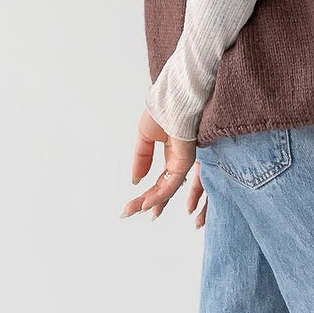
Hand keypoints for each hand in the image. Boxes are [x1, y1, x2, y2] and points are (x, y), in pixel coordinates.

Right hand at [122, 109, 206, 228]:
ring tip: (135, 210)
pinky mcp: (184, 161)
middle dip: (145, 202)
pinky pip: (171, 183)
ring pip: (166, 189)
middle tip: (128, 212)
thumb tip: (136, 179)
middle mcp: (178, 161)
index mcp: (171, 155)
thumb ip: (141, 158)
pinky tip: (148, 202)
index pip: (160, 182)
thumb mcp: (145, 136)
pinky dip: (159, 194)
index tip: (132, 206)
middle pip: (162, 189)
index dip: (147, 195)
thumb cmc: (162, 110)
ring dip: (150, 201)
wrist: (170, 99)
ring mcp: (182, 162)